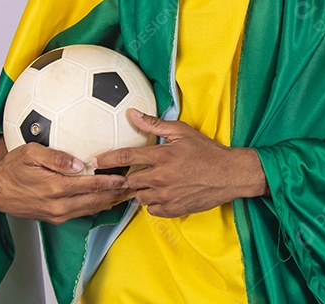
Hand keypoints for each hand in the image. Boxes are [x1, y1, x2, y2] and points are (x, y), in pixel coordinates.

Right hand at [0, 139, 131, 224]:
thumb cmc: (12, 167)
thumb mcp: (30, 153)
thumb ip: (56, 157)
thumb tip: (79, 163)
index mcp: (56, 188)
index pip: (91, 186)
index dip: (112, 181)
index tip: (128, 175)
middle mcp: (59, 205)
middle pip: (97, 201)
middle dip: (118, 194)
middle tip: (136, 185)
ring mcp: (57, 214)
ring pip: (91, 210)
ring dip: (110, 202)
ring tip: (127, 193)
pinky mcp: (55, 218)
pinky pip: (81, 212)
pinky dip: (97, 206)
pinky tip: (106, 199)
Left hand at [92, 109, 267, 217]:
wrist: (229, 174)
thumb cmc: (206, 151)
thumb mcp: (182, 132)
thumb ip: (154, 125)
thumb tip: (132, 114)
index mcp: (162, 157)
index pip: (126, 158)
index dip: (107, 159)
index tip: (95, 161)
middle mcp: (161, 178)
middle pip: (128, 180)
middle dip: (124, 177)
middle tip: (124, 174)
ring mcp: (166, 196)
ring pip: (138, 196)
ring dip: (140, 190)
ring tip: (150, 181)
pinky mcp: (173, 210)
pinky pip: (151, 209)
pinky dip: (152, 202)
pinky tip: (161, 193)